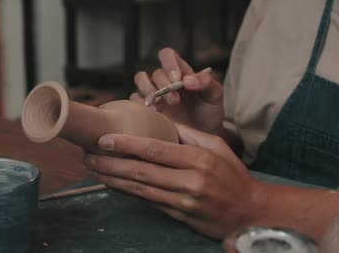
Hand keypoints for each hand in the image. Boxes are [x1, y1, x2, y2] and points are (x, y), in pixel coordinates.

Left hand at [83, 123, 265, 238]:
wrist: (250, 213)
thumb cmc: (234, 175)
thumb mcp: (217, 146)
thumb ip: (189, 134)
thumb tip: (162, 121)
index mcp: (199, 159)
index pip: (154, 149)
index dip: (126, 144)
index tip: (104, 139)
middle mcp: (190, 181)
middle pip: (141, 171)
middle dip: (110, 162)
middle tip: (88, 155)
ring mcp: (183, 202)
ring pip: (140, 189)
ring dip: (113, 179)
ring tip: (93, 168)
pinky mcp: (180, 217)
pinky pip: (148, 202)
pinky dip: (127, 193)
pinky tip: (113, 184)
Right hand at [131, 48, 223, 134]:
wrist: (204, 135)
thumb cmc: (209, 112)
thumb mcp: (215, 95)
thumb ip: (206, 82)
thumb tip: (187, 80)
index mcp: (180, 71)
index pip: (167, 55)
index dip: (169, 63)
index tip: (176, 79)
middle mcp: (165, 80)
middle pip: (155, 72)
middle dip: (164, 86)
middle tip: (175, 101)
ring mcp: (155, 94)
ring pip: (140, 81)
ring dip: (148, 91)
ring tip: (160, 105)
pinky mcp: (147, 109)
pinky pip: (135, 101)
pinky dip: (140, 105)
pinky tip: (153, 114)